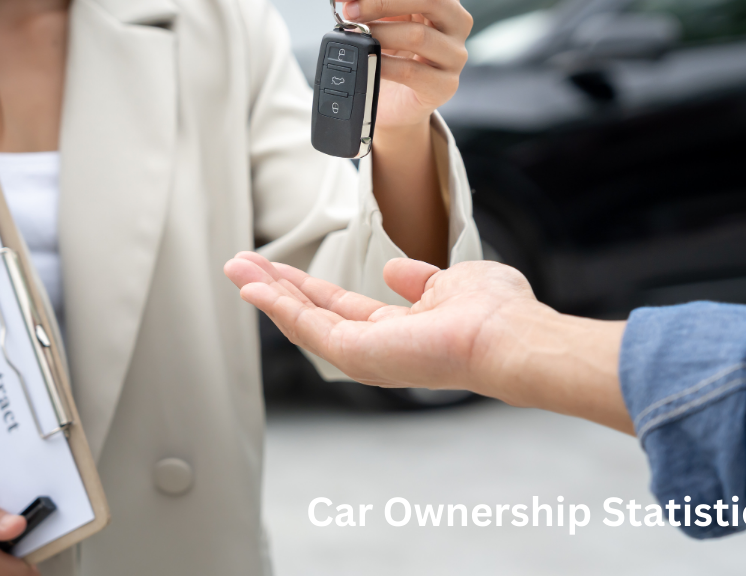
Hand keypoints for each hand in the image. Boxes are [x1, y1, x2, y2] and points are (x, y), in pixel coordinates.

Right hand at [224, 252, 633, 433]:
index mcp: (397, 329)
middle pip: (312, 314)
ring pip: (303, 321)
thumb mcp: (450, 282)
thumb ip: (419, 279)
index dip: (307, 285)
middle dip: (276, 288)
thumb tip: (395, 270)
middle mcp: (376, 346)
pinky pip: (307, 328)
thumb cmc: (495, 313)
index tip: (278, 267)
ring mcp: (364, 354)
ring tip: (236, 268)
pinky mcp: (357, 355)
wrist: (510, 335)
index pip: (339, 306)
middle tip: (240, 264)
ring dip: (267, 293)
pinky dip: (277, 306)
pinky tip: (254, 287)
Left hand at [340, 0, 471, 128]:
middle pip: (430, 1)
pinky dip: (384, 65)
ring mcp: (454, 57)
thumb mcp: (384, 23)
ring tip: (358, 39)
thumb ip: (372, 7)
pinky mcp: (445, 86)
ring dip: (381, 35)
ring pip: (418, 36)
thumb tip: (347, 0)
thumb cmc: (392, 56)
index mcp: (444, 3)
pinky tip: (368, 62)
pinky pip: (411, 71)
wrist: (395, 102)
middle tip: (351, 12)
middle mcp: (456, 25)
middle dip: (383, 3)